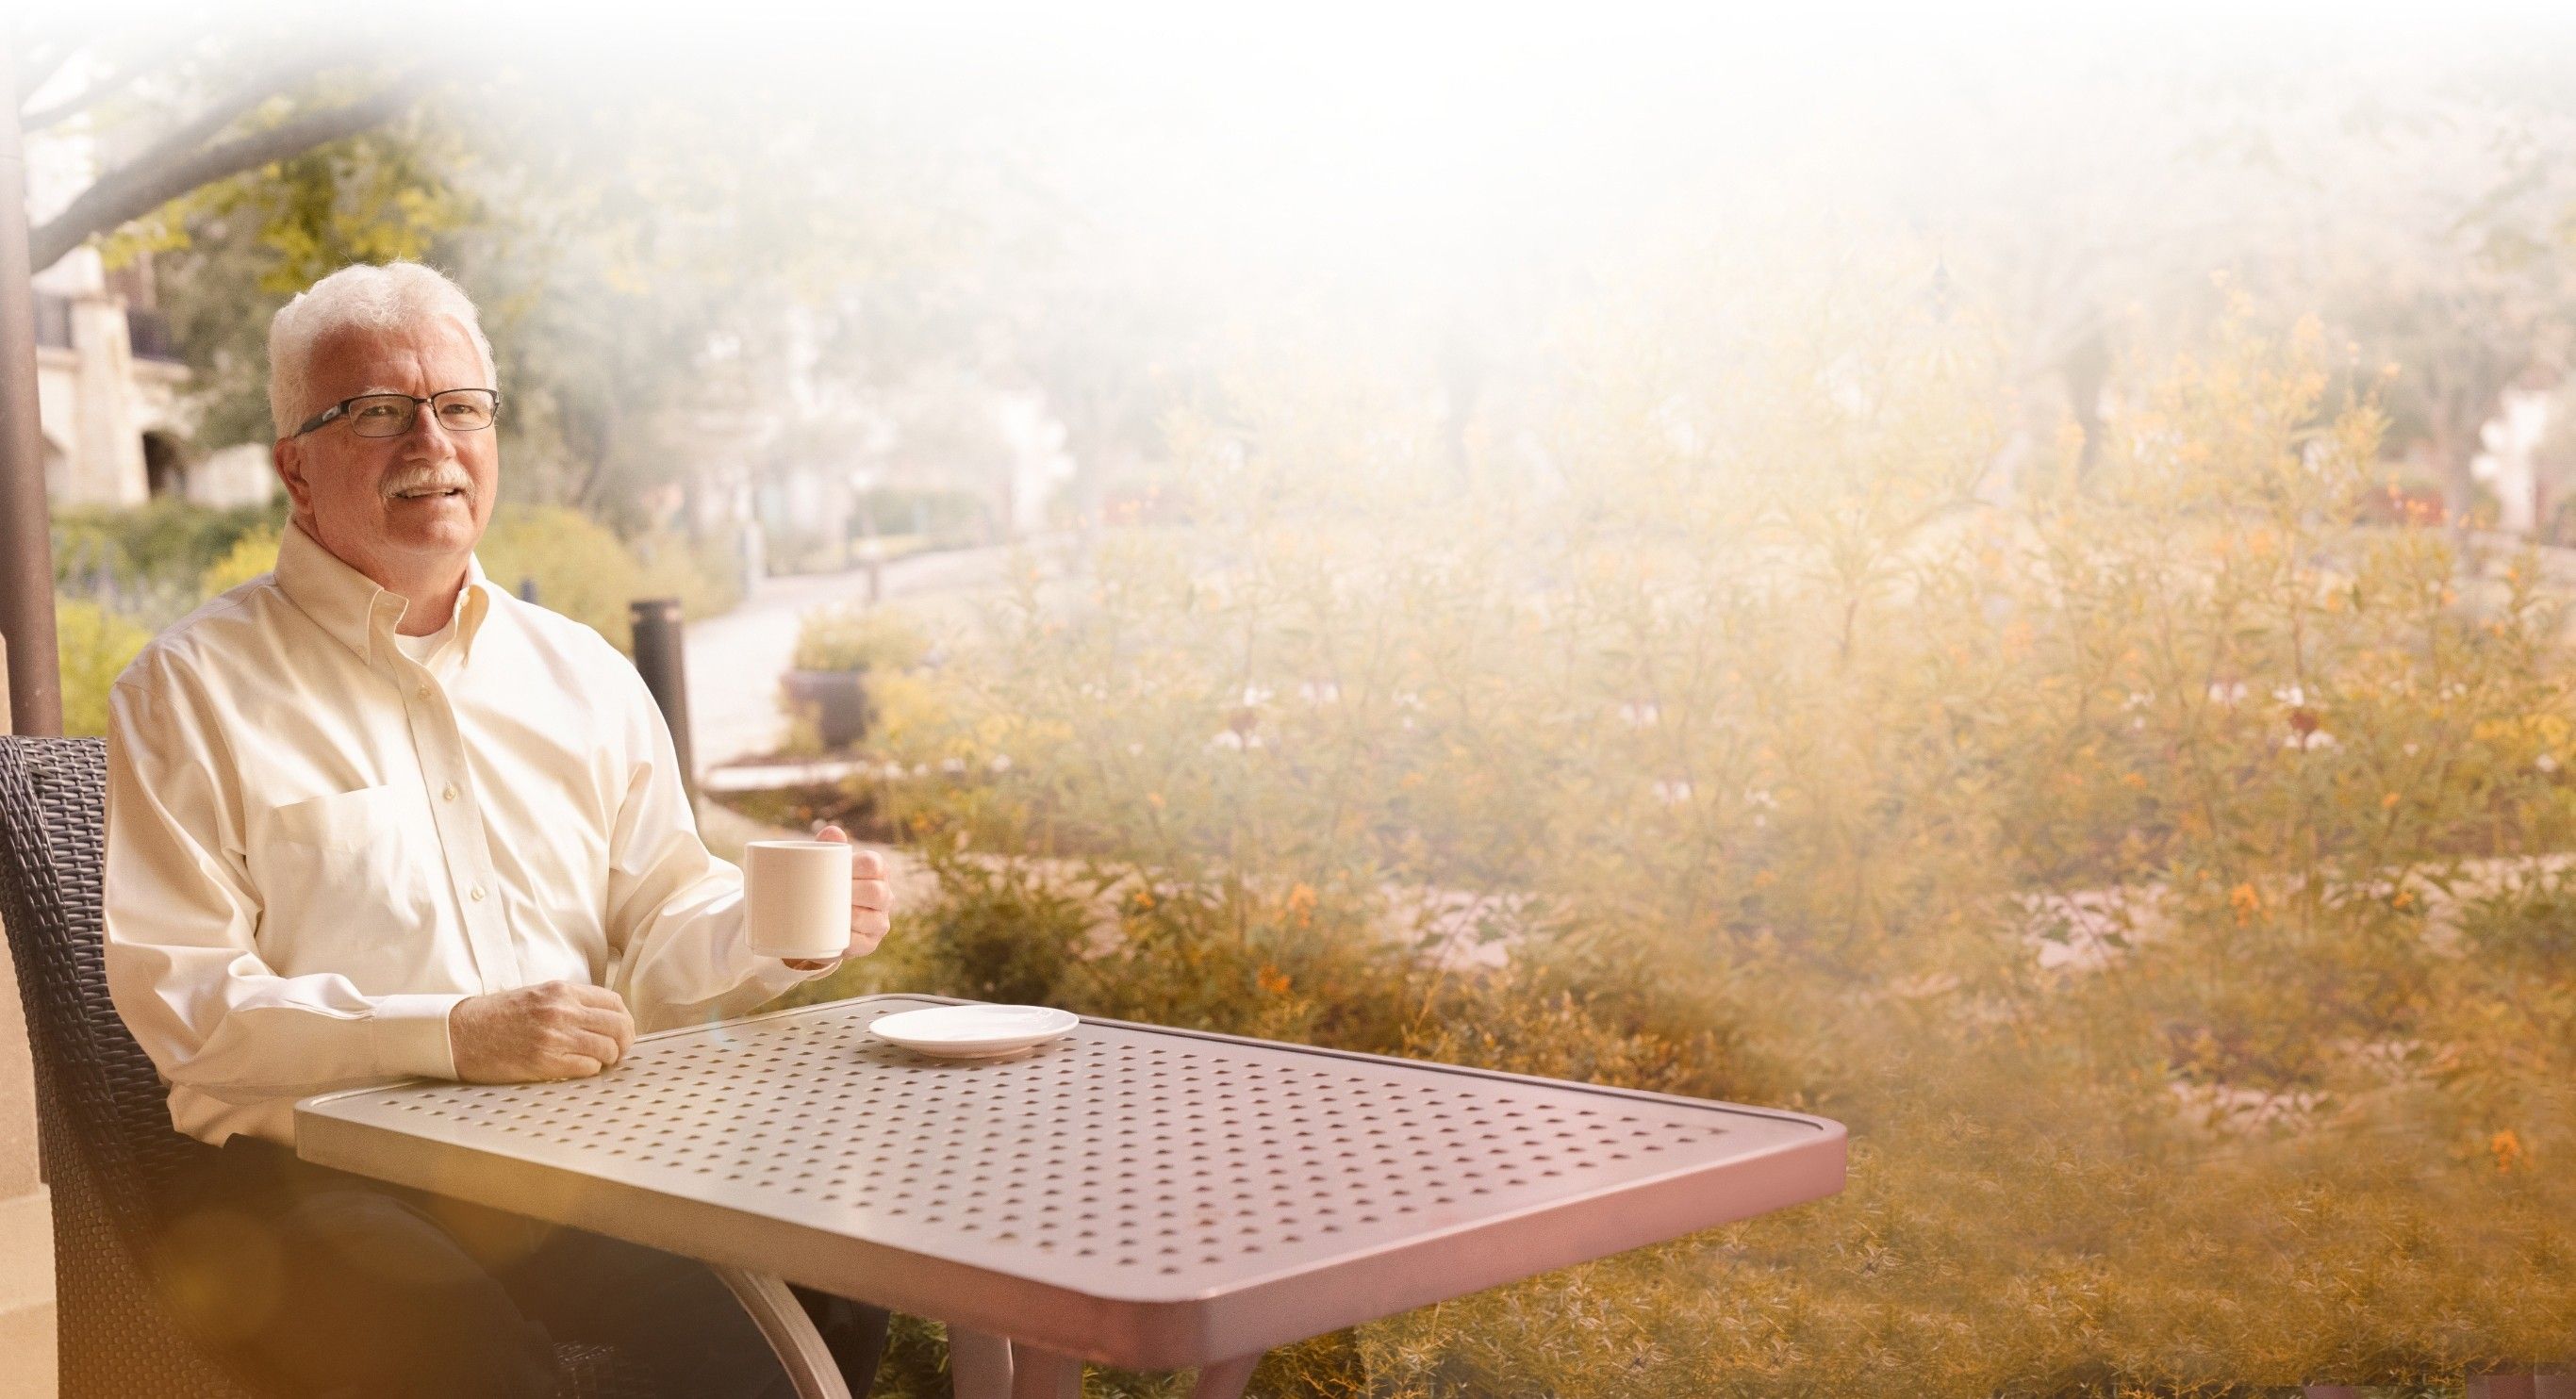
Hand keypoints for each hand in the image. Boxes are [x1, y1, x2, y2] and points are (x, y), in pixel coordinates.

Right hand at [449, 981, 635, 1082]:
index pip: (614, 1002)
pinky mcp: (546, 1061)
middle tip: (618, 1051)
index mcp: (562, 991)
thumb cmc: (497, 1016)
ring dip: (609, 1058)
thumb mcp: (537, 995)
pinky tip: (580, 1068)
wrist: (462, 1033)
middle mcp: (563, 1011)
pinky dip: (590, 1070)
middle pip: (619, 1025)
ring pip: (608, 1048)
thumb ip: (570, 1002)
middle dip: (625, 1041)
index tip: (621, 1030)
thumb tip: (603, 1018)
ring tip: (600, 1061)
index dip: (624, 1019)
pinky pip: (588, 1067)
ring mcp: (556, 1036)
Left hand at [783, 825, 893, 970]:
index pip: (874, 864)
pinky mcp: (870, 943)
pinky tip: (836, 935)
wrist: (819, 921)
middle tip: (827, 894)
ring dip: (850, 917)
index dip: (856, 867)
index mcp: (878, 871)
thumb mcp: (825, 865)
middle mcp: (885, 896)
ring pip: (873, 919)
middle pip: (877, 892)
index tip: (837, 871)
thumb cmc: (828, 885)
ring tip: (829, 914)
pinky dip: (848, 940)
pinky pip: (862, 943)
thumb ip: (828, 846)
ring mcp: (880, 921)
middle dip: (852, 893)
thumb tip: (832, 832)